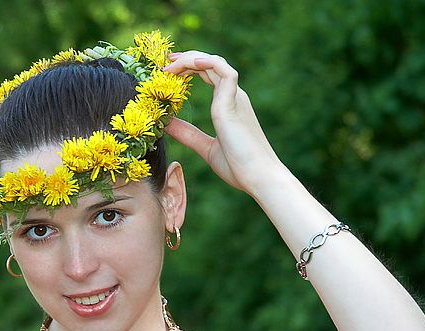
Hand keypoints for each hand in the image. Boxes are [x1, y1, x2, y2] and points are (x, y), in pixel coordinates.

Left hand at [163, 51, 282, 194]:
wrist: (259, 177)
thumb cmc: (239, 166)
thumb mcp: (206, 148)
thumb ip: (187, 134)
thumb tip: (166, 124)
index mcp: (229, 105)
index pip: (209, 74)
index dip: (189, 68)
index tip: (169, 71)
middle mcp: (234, 96)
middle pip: (209, 64)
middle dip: (186, 58)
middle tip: (165, 61)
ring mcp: (235, 97)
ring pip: (214, 63)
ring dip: (191, 58)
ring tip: (170, 64)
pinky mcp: (233, 102)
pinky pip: (222, 70)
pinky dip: (206, 62)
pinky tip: (189, 64)